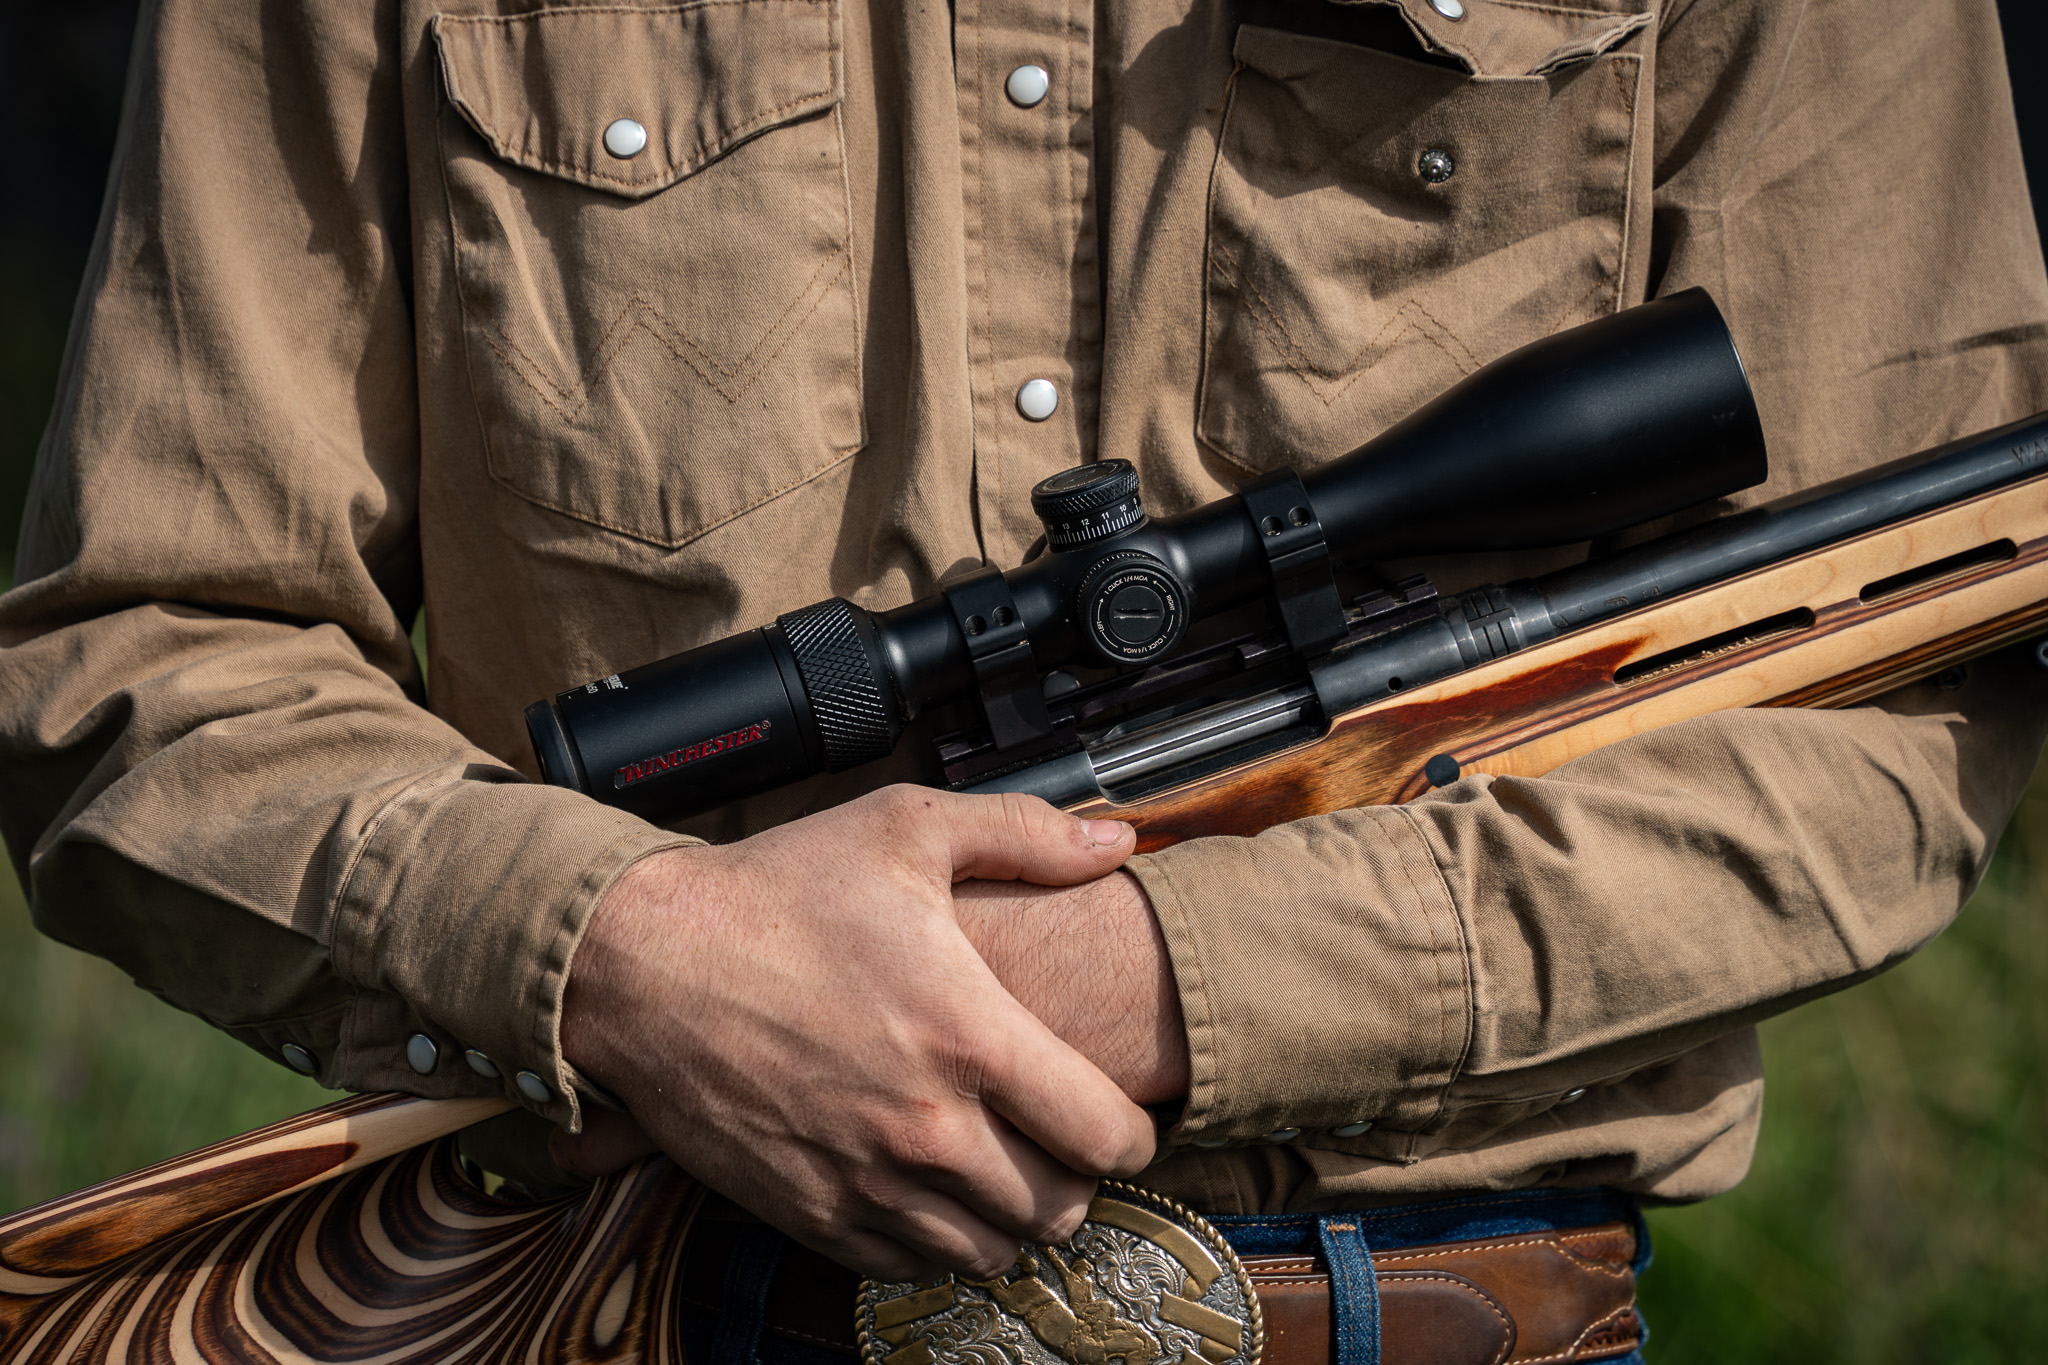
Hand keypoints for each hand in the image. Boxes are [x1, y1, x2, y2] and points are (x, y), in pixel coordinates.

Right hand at [554, 786, 1157, 1280]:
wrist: (639, 962)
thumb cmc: (773, 892)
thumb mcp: (905, 829)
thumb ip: (1025, 833)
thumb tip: (1117, 838)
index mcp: (970, 1036)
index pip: (1108, 1138)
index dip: (1138, 1133)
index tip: (1127, 1114)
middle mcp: (927, 1126)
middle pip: (1061, 1207)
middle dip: (1080, 1176)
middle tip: (1066, 1138)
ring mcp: (867, 1180)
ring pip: (991, 1251)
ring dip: (1013, 1217)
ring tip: (1005, 1165)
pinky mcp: (810, 1211)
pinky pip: (910, 1267)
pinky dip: (939, 1241)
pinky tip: (934, 1189)